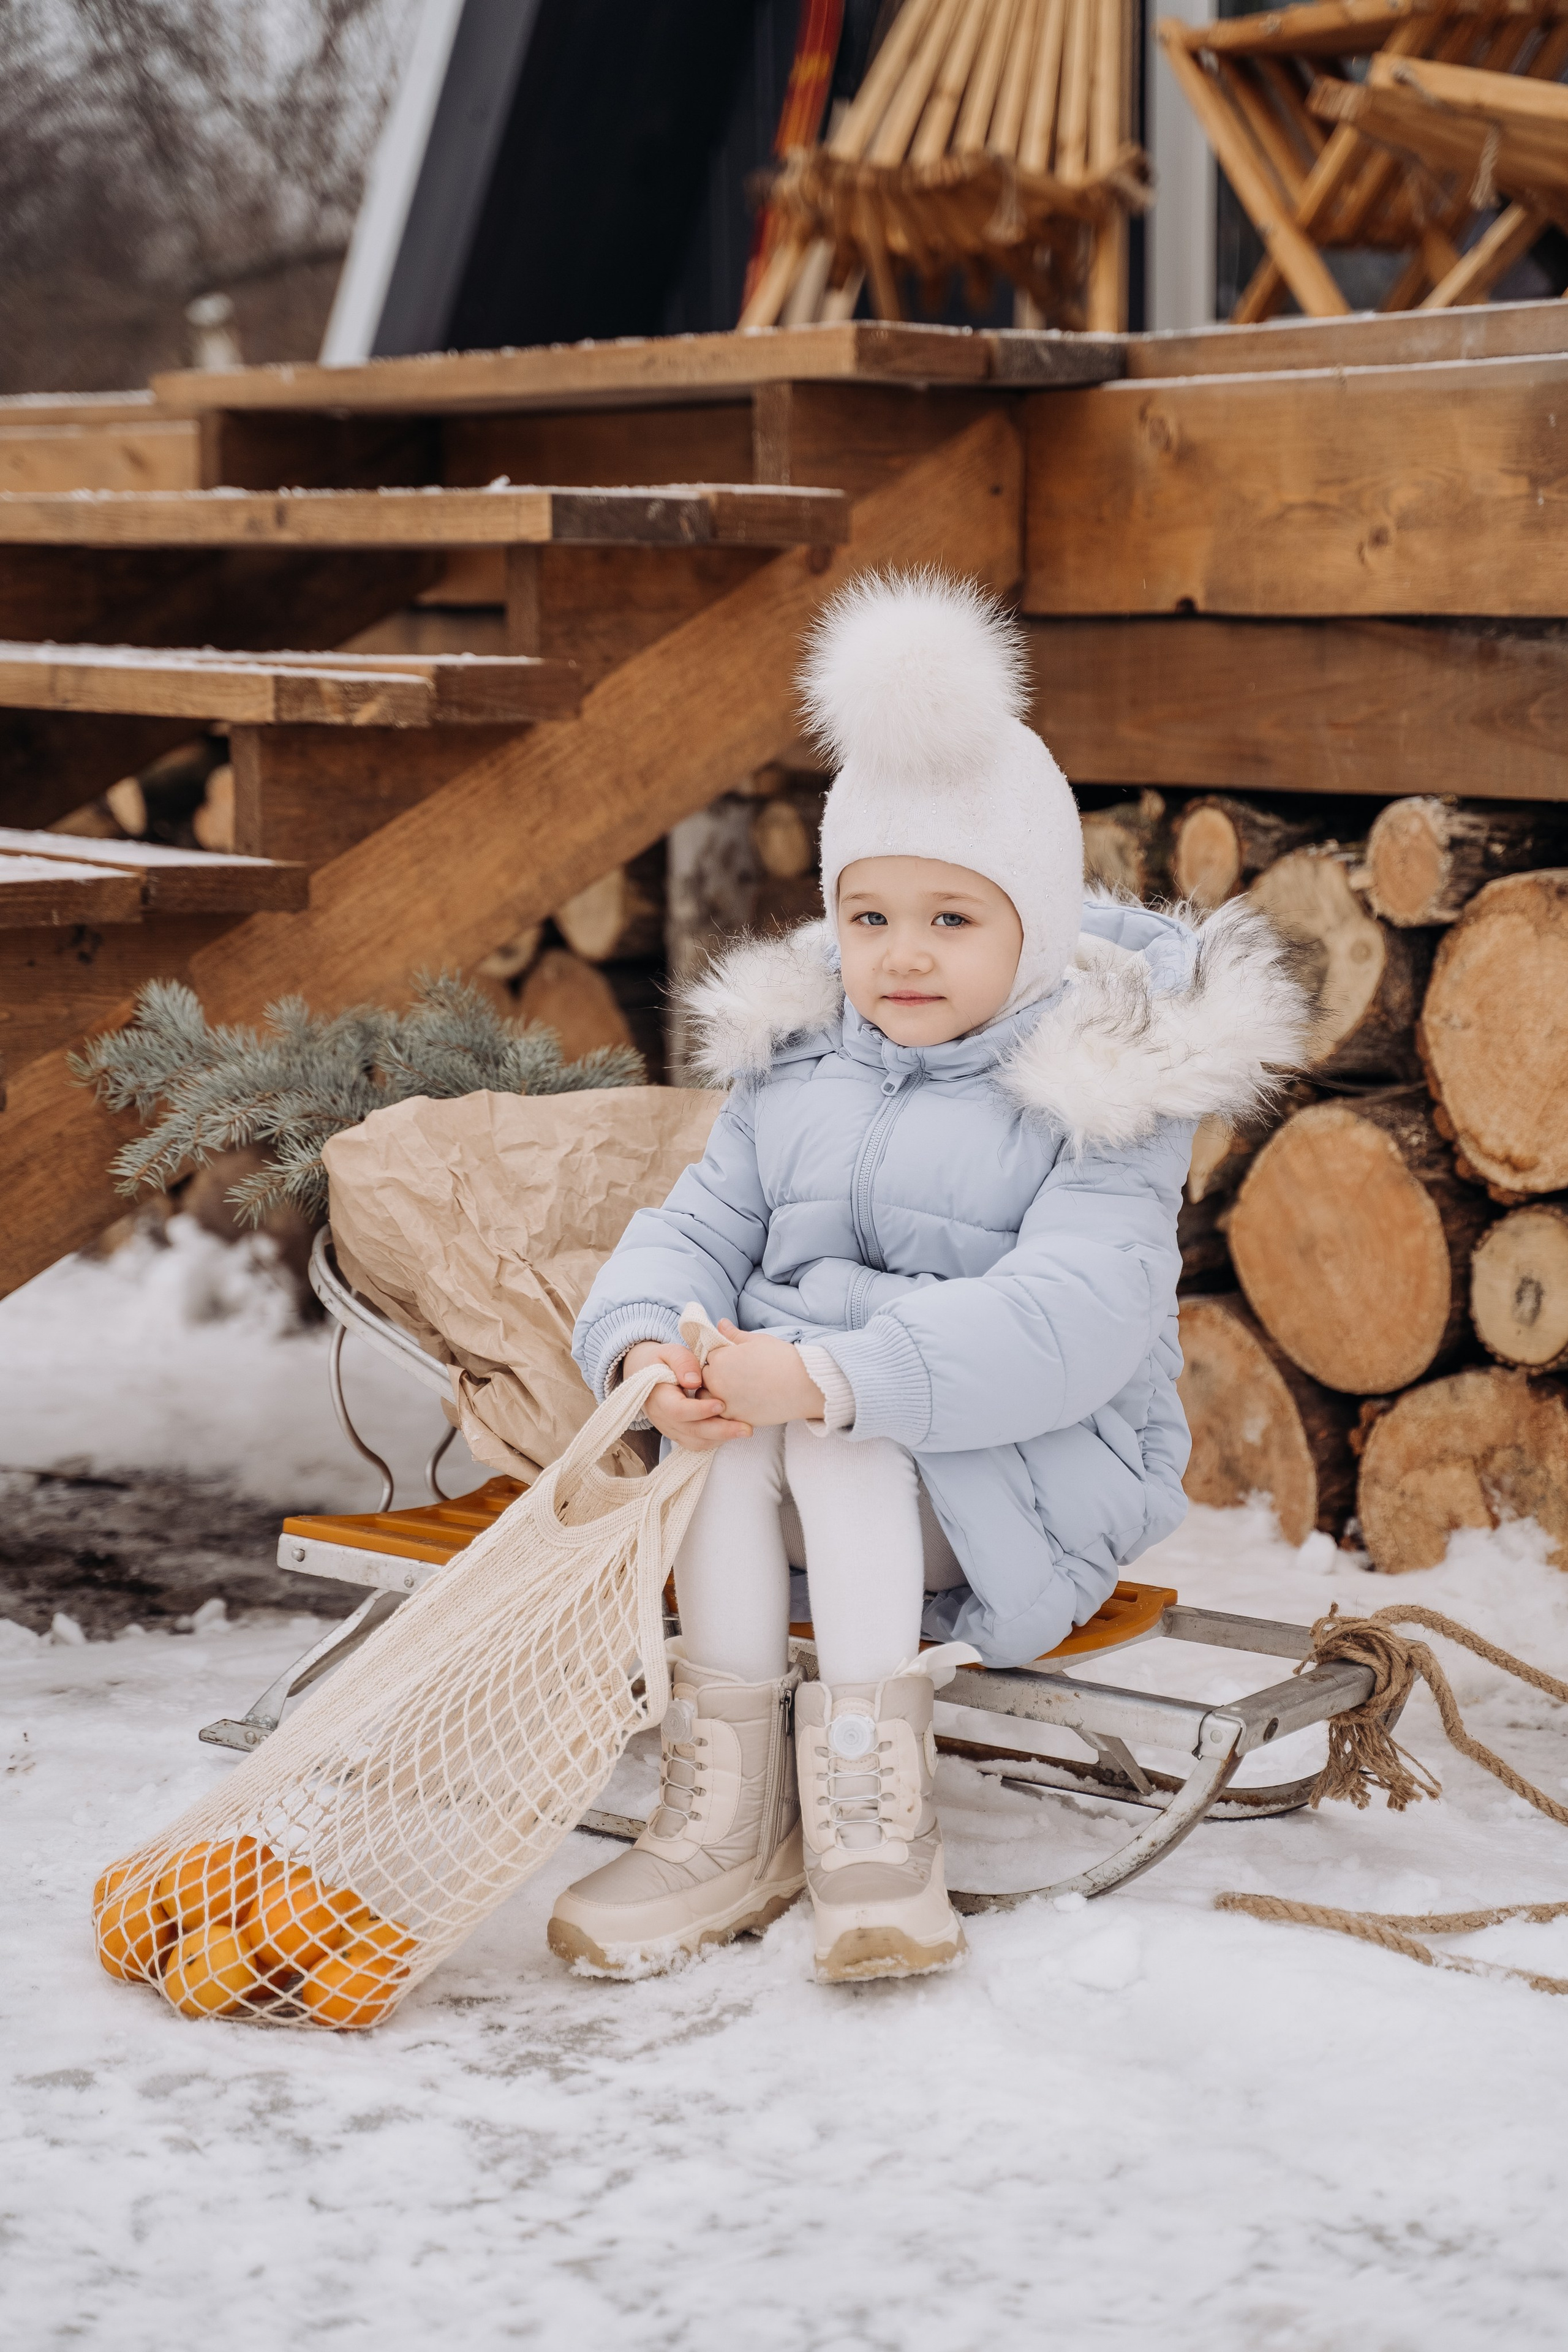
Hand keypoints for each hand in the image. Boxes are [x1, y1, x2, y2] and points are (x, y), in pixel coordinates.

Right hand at [621, 1339, 752, 1452]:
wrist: (646, 1374)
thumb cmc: (662, 1361)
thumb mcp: (669, 1352)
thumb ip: (682, 1362)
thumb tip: (694, 1381)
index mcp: (658, 1397)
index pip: (677, 1410)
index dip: (699, 1410)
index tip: (721, 1403)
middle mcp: (662, 1418)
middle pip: (691, 1431)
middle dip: (720, 1431)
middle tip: (746, 1428)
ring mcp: (670, 1429)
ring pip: (696, 1442)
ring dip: (721, 1438)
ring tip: (744, 1430)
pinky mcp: (679, 1433)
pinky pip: (697, 1443)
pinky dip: (715, 1440)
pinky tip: (733, 1431)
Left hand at [699, 1322, 825, 1428]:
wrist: (803, 1386)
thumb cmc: (782, 1359)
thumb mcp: (757, 1340)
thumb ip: (734, 1334)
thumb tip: (721, 1323)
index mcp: (720, 1359)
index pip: (709, 1356)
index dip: (721, 1356)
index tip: (734, 1359)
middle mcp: (717, 1381)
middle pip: (705, 1377)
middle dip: (716, 1375)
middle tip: (737, 1375)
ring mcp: (724, 1402)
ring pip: (708, 1398)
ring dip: (716, 1393)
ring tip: (738, 1390)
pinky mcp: (734, 1418)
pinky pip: (720, 1414)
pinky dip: (726, 1409)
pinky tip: (742, 1403)